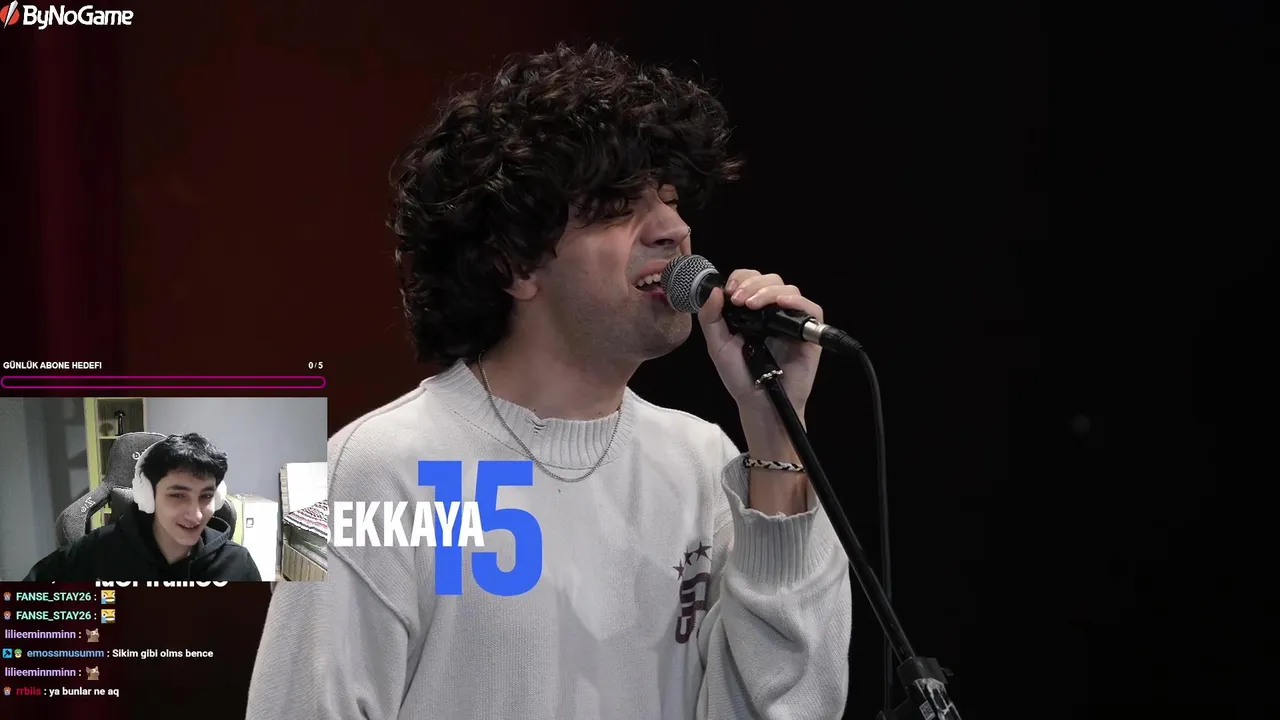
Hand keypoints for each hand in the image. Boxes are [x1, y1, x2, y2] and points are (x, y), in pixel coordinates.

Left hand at [697, 270, 823, 429]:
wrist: (759, 402)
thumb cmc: (739, 376)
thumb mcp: (717, 345)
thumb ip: (710, 318)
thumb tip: (715, 290)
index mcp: (751, 311)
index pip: (751, 279)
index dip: (741, 278)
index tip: (730, 291)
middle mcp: (772, 312)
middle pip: (771, 279)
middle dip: (753, 283)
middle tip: (739, 299)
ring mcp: (791, 321)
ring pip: (788, 289)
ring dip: (768, 291)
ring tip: (752, 305)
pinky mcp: (808, 333)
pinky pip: (809, 308)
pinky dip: (795, 301)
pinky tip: (780, 304)